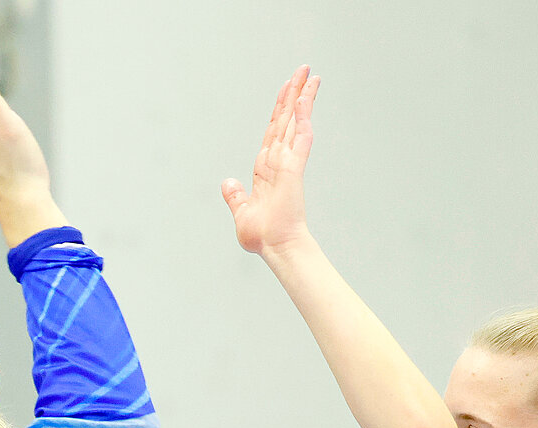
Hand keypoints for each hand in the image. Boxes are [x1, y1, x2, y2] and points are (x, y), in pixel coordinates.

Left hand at [221, 66, 320, 258]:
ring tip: (310, 75)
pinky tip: (306, 100)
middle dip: (295, 93)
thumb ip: (235, 196)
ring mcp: (289, 163)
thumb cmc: (262, 236)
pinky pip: (301, 138)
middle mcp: (279, 161)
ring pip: (296, 122)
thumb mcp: (241, 211)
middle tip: (304, 70)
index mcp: (266, 168)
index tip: (288, 90)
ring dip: (302, 97)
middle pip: (287, 119)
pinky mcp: (294, 168)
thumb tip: (227, 183)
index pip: (274, 131)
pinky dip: (303, 119)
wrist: (274, 247)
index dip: (280, 109)